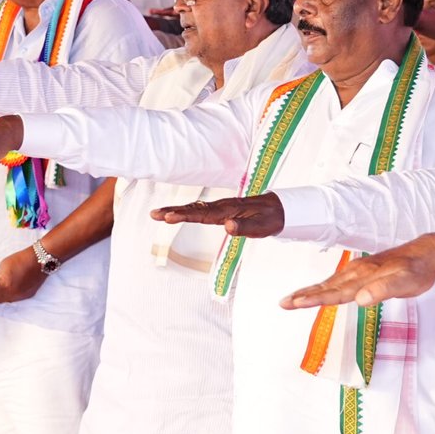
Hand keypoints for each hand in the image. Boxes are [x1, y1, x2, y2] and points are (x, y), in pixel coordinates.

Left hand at [0, 250, 46, 304]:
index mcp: (5, 286)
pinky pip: (14, 298)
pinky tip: (3, 294)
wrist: (40, 260)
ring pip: (6, 300)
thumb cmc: (21, 259)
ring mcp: (21, 296)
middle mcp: (13, 294)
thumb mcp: (3, 266)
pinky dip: (7, 297)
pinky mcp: (28, 295)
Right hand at [150, 193, 285, 237]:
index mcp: (229, 210)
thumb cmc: (271, 218)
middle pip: (194, 208)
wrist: (281, 208)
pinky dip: (187, 211)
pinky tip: (177, 214)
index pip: (203, 213)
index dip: (185, 215)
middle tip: (154, 215)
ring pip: (195, 208)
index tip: (169, 217)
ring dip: (176, 211)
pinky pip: (200, 209)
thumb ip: (245, 226)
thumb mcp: (263, 226)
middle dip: (173, 212)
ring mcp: (222, 208)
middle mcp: (223, 207)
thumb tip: (228, 226)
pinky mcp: (222, 210)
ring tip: (158, 215)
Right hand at [280, 242, 434, 309]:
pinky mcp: (360, 274)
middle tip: (284, 303)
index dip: (316, 298)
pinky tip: (316, 293)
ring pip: (328, 284)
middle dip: (304, 296)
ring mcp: (357, 272)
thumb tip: (361, 300)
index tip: (297, 303)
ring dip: (309, 293)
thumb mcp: (405, 282)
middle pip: (326, 287)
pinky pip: (336, 282)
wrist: (424, 256)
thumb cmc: (415, 271)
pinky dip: (322, 288)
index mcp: (363, 276)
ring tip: (290, 301)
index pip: (336, 291)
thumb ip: (383, 290)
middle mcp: (356, 273)